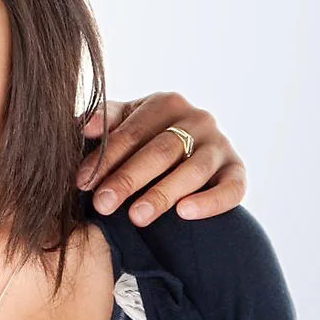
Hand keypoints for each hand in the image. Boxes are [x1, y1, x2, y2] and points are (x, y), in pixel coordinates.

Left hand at [78, 93, 246, 225]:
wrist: (188, 154)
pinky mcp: (237, 170)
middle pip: (159, 152)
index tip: (82, 183)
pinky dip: (209, 201)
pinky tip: (185, 212)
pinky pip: (231, 188)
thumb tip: (84, 127)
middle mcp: (198, 119)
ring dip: (162, 194)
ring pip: (192, 171)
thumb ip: (104, 120)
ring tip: (137, 216)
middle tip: (103, 205)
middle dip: (128, 179)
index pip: (131, 132)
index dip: (104, 158)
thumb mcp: (123, 122)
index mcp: (165, 103)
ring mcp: (221, 145)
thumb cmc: (144, 138)